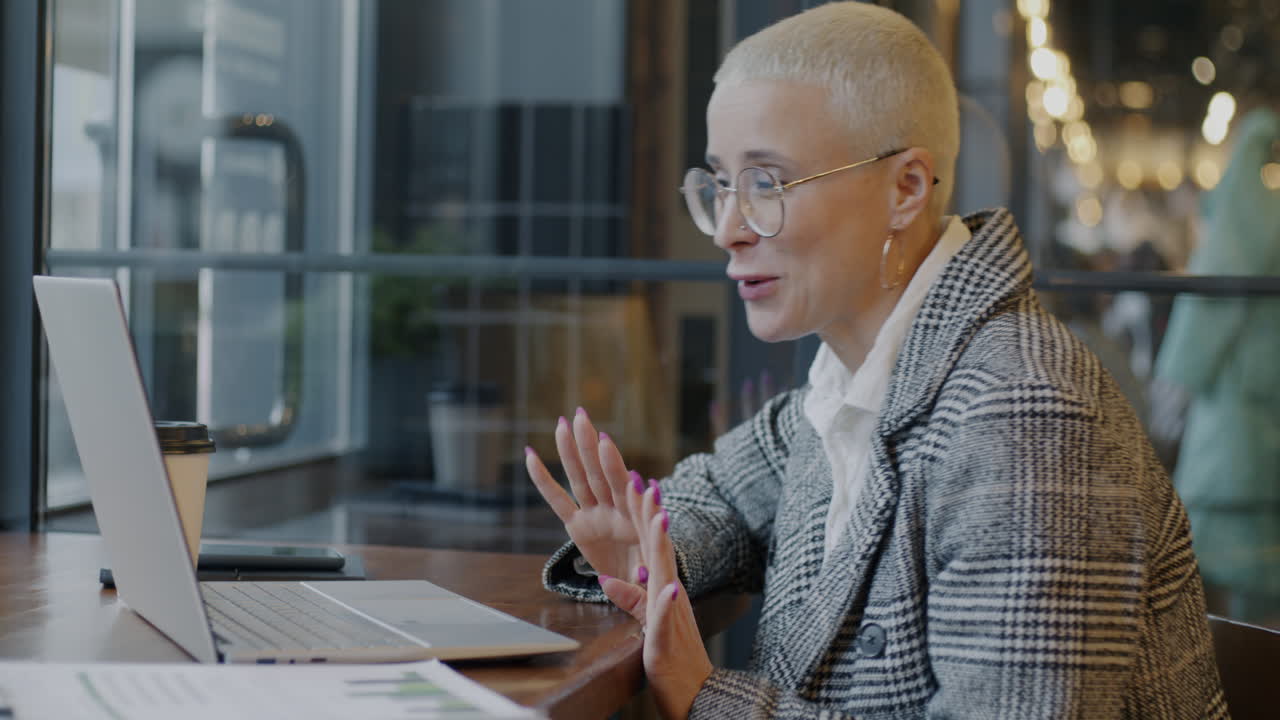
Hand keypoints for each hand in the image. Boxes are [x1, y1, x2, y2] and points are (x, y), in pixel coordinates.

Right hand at [524, 408, 644, 582]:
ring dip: (571, 451)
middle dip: (590, 446)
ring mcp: (596, 516)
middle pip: (600, 474)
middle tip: (580, 416)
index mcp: (635, 521)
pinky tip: (530, 456)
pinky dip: (544, 480)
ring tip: (561, 423)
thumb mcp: (653, 580)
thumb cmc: (653, 582)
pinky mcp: (578, 527)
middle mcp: (614, 512)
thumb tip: (640, 575)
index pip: (624, 490)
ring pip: (581, 479)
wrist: (640, 589)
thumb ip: (644, 578)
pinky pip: (558, 500)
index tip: (605, 441)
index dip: (615, 467)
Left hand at [598, 479, 713, 719]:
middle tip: (644, 480)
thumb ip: (631, 598)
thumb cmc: (671, 659)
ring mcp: (672, 614)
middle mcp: (670, 594)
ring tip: (661, 517)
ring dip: (663, 546)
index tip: (634, 481)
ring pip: (666, 574)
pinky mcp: (668, 640)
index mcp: (662, 587)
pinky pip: (668, 619)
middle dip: (651, 514)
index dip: (642, 514)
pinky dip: (668, 603)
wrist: (696, 695)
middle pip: (658, 547)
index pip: (650, 544)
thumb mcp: (646, 622)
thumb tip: (610, 579)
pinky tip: (671, 587)